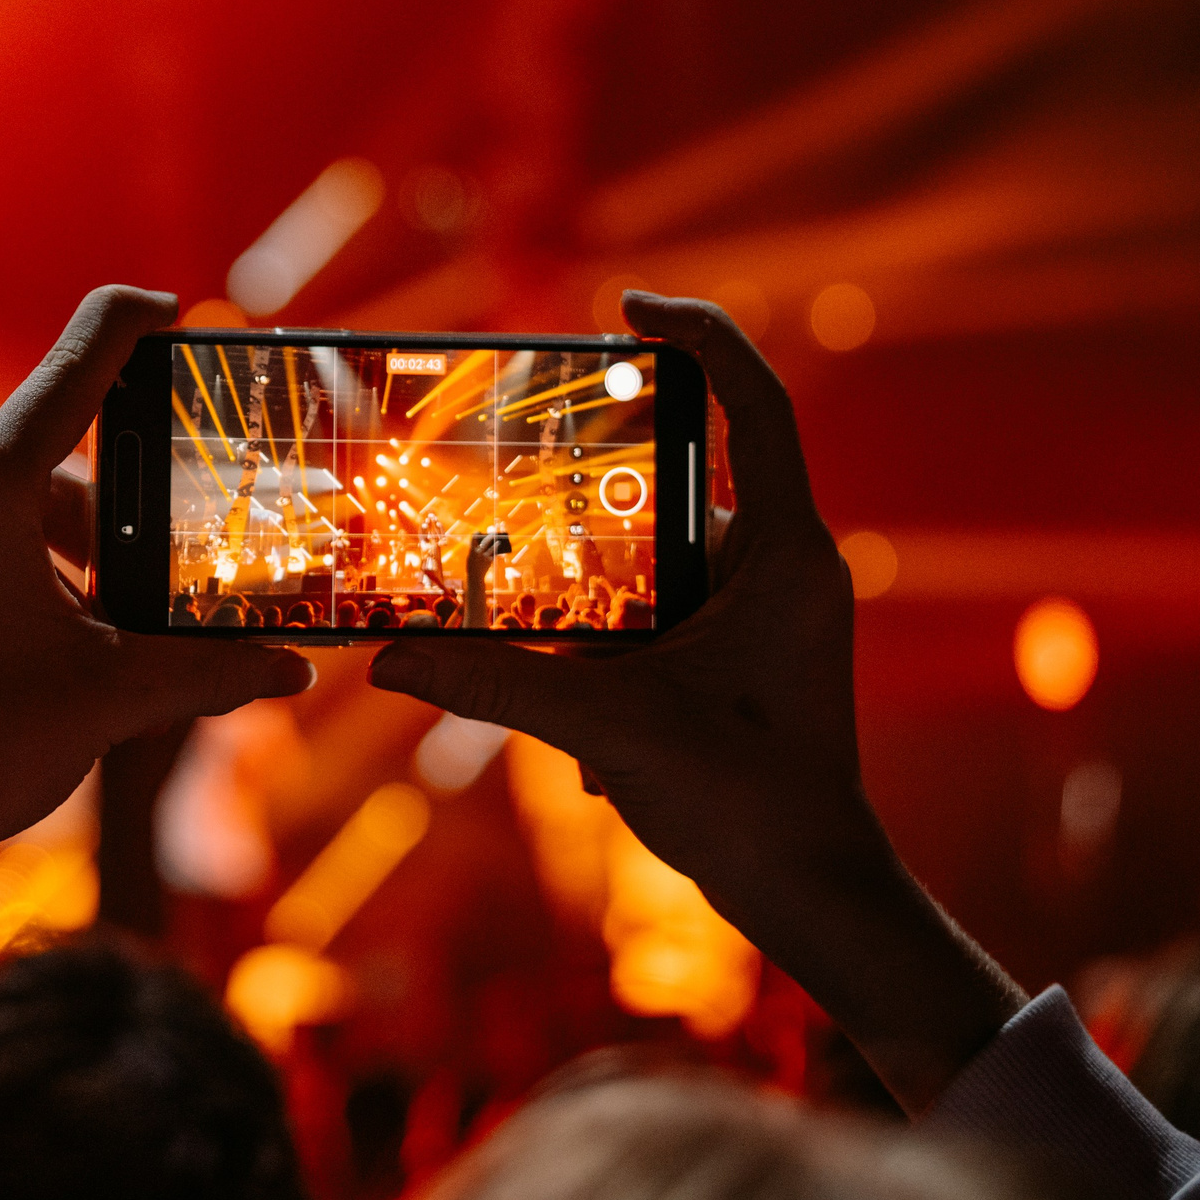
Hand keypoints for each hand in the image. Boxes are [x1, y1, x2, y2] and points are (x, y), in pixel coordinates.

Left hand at [0, 287, 314, 964]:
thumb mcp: (114, 696)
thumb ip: (212, 667)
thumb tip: (297, 668)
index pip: (74, 371)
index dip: (128, 328)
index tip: (166, 308)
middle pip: (47, 470)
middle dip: (109, 527)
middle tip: (153, 590)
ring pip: (1, 512)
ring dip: (58, 560)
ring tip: (94, 640)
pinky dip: (7, 573)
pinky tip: (37, 646)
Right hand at [368, 291, 1024, 1111]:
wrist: (809, 895)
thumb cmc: (749, 803)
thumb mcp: (607, 728)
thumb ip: (497, 684)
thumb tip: (390, 661)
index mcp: (787, 553)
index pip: (757, 403)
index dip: (701, 334)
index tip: (631, 304)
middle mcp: (785, 568)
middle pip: (685, 476)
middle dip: (600, 484)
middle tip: (522, 473)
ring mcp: (764, 613)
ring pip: (662, 553)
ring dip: (594, 579)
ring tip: (528, 598)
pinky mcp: (739, 656)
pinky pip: (662, 607)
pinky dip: (606, 633)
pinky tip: (565, 693)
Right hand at [463, 532, 501, 628]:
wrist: (475, 577)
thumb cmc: (472, 567)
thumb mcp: (470, 558)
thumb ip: (475, 551)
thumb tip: (483, 545)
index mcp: (472, 551)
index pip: (473, 539)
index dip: (476, 534)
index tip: (478, 532)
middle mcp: (479, 552)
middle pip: (485, 542)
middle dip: (489, 537)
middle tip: (492, 534)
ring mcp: (484, 557)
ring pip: (492, 548)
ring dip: (496, 544)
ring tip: (498, 542)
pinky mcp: (489, 561)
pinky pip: (493, 555)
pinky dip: (496, 552)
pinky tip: (499, 550)